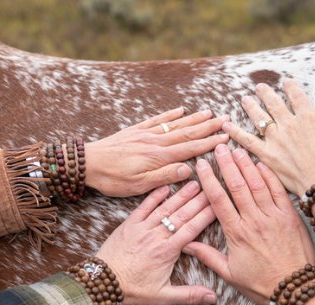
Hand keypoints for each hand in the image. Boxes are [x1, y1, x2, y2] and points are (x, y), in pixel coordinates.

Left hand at [85, 107, 229, 196]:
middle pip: (187, 133)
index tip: (226, 137)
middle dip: (208, 127)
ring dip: (194, 119)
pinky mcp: (136, 131)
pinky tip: (181, 110)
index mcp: (159, 157)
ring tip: (210, 113)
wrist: (88, 163)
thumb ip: (164, 176)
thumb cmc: (112, 179)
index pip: (190, 149)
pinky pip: (157, 120)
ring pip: (175, 125)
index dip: (209, 143)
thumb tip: (188, 169)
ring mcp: (146, 134)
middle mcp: (156, 142)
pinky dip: (170, 115)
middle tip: (226, 120)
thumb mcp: (139, 185)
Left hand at [96, 182, 216, 304]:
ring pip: (165, 208)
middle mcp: (156, 236)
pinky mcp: (128, 225)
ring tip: (194, 183)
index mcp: (167, 252)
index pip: (192, 229)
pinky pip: (143, 207)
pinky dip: (154, 196)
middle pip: (182, 215)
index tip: (218, 204)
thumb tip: (212, 297)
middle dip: (198, 200)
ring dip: (180, 195)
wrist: (102, 283)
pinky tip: (165, 186)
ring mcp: (141, 228)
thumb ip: (189, 295)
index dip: (206, 215)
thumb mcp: (163, 296)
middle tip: (211, 187)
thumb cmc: (132, 291)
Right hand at [182, 144, 314, 304]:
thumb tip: (186, 244)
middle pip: (237, 186)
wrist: (295, 289)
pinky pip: (278, 191)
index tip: (202, 165)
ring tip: (237, 149)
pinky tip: (261, 164)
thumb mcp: (230, 273)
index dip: (209, 180)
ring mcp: (273, 216)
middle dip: (227, 164)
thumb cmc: (262, 284)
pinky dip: (269, 176)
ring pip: (257, 184)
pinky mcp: (290, 216)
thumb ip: (208, 256)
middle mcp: (254, 220)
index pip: (218, 200)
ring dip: (246, 165)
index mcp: (237, 233)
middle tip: (219, 147)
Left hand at [223, 79, 314, 197]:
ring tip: (244, 99)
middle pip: (274, 105)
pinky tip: (226, 126)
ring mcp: (276, 141)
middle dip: (266, 93)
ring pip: (260, 119)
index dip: (291, 87)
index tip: (286, 82)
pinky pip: (247, 142)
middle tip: (259, 87)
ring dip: (251, 108)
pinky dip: (235, 133)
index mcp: (308, 116)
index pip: (297, 96)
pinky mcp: (267, 156)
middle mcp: (289, 125)